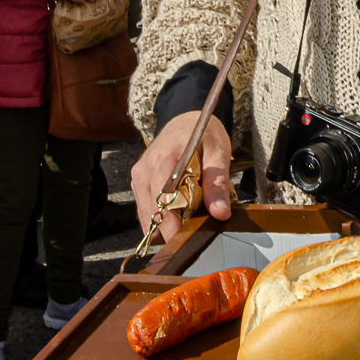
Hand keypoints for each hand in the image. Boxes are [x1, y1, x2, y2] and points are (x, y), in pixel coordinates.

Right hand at [130, 110, 232, 241]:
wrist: (186, 121)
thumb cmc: (203, 135)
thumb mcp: (218, 154)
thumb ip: (217, 184)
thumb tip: (220, 213)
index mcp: (164, 159)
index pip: (163, 201)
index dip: (175, 224)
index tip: (190, 238)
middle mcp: (145, 169)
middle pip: (152, 212)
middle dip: (171, 229)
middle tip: (192, 236)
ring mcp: (139, 176)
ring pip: (146, 214)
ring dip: (164, 225)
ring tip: (186, 226)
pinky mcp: (138, 182)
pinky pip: (145, 209)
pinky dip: (158, 219)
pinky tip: (175, 218)